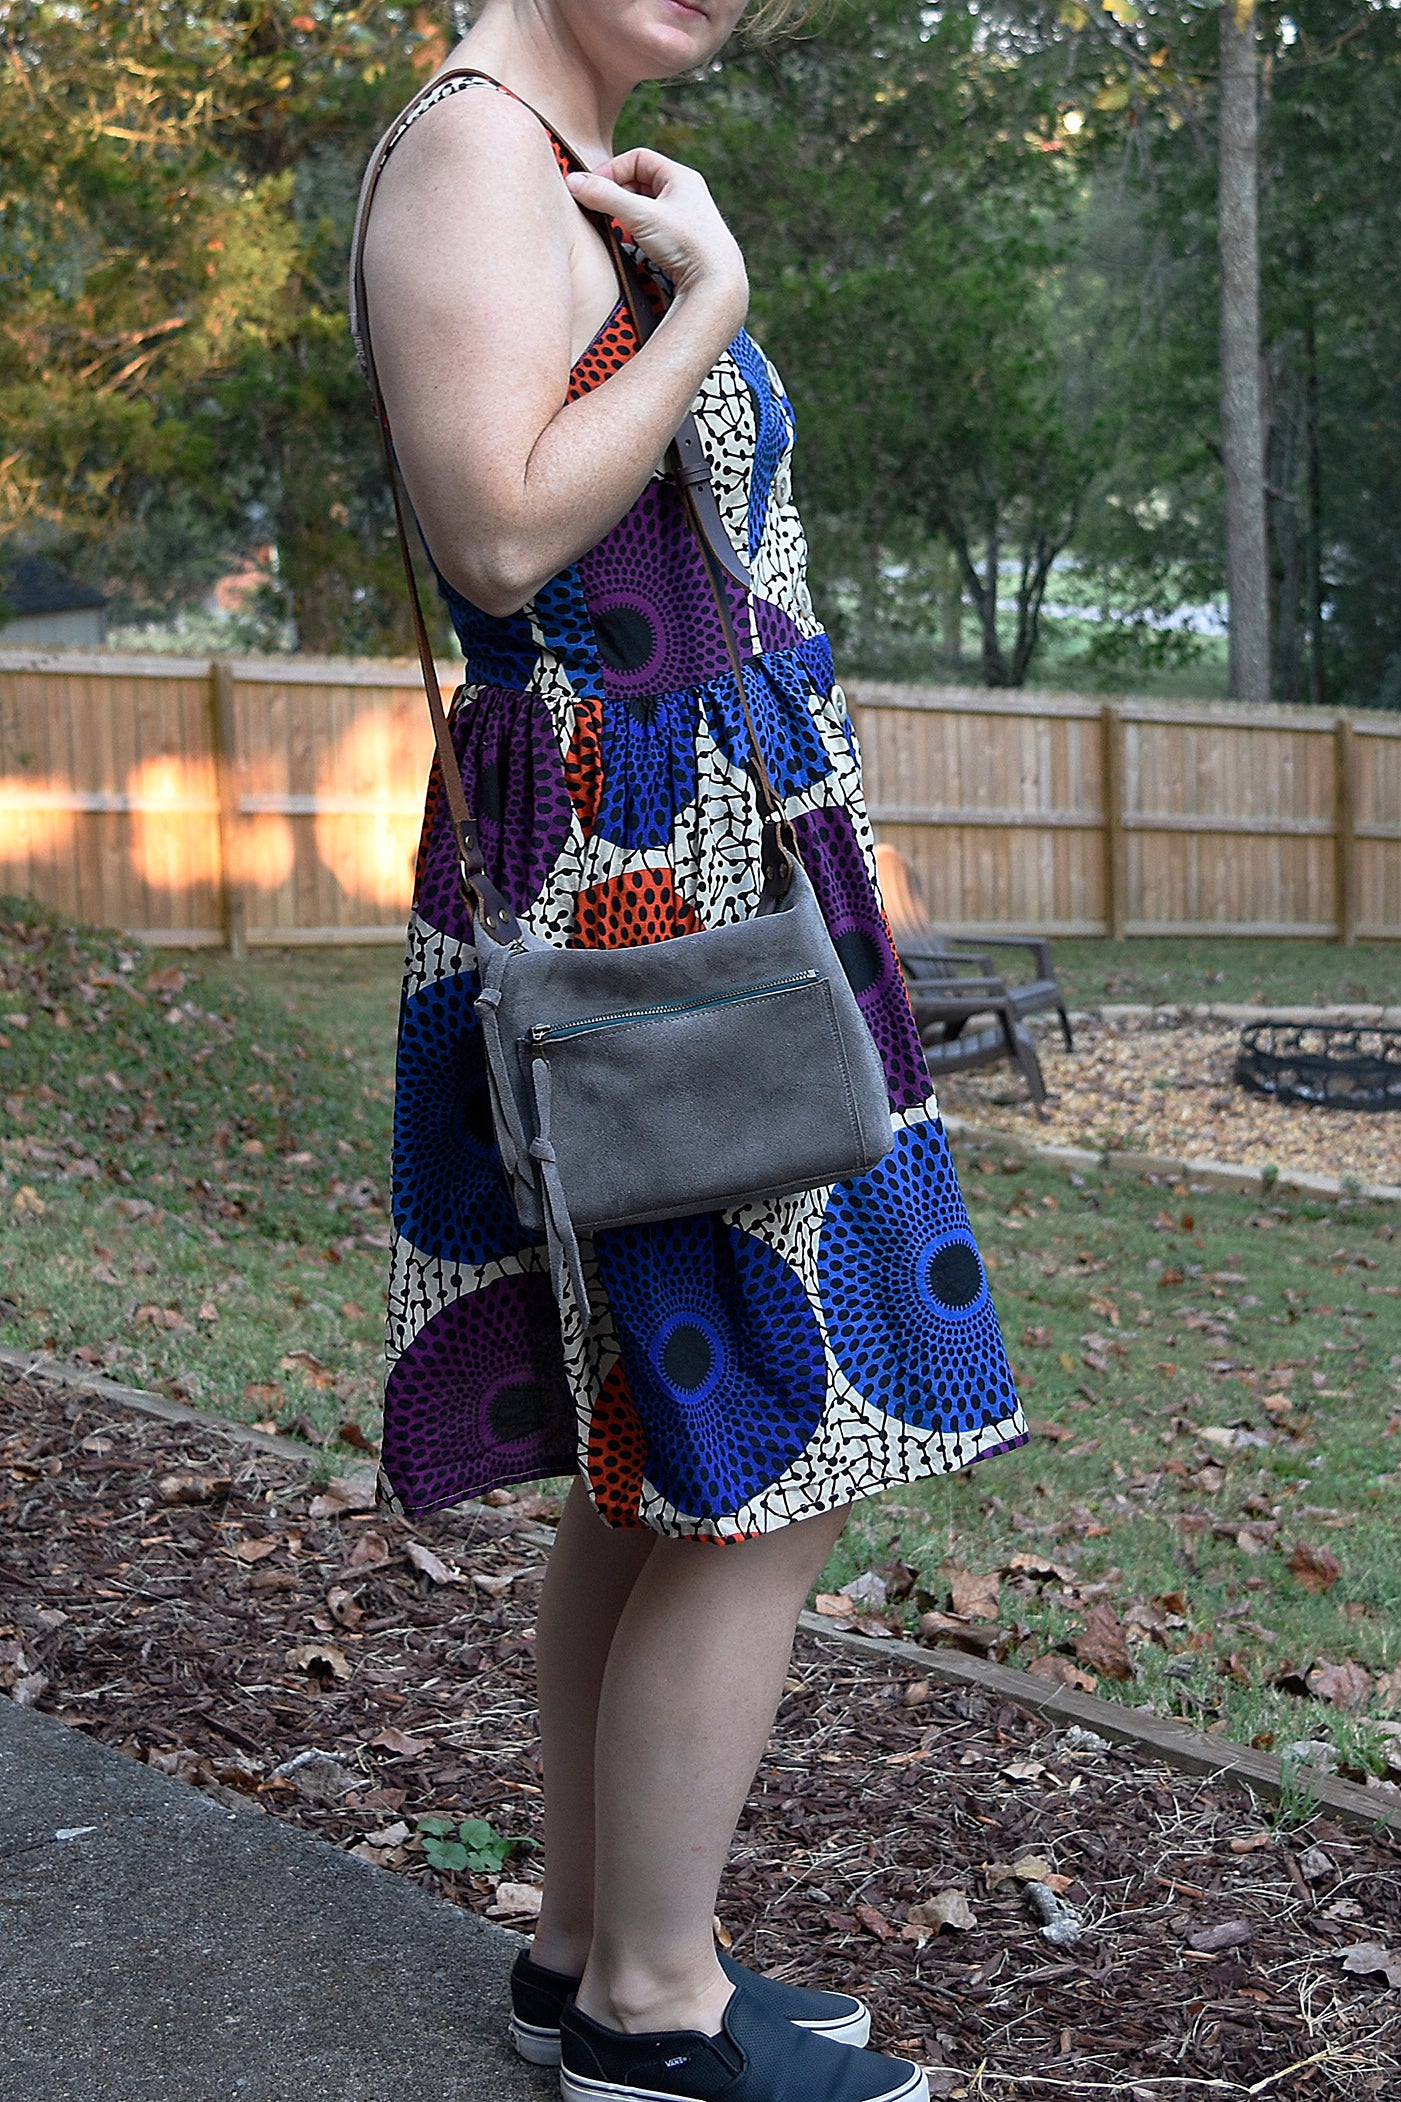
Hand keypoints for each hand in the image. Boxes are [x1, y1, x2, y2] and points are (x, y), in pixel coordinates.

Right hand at [566, 148, 747, 329]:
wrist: (718, 284)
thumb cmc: (686, 244)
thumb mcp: (640, 216)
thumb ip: (605, 197)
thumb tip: (573, 181)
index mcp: (681, 177)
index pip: (638, 158)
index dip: (612, 169)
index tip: (594, 188)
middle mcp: (687, 193)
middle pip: (642, 181)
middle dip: (618, 192)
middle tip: (601, 208)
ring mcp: (688, 219)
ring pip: (648, 206)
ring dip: (627, 213)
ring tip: (616, 226)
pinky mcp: (687, 242)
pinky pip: (656, 227)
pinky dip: (640, 231)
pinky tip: (635, 245)